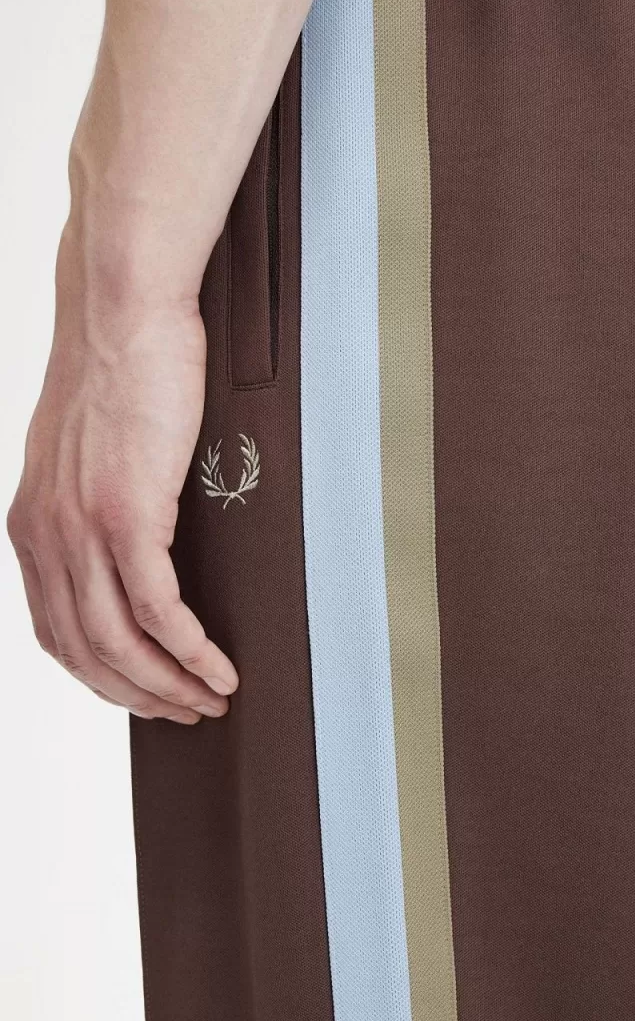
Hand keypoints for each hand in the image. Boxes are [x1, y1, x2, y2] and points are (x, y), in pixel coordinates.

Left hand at [7, 228, 238, 723]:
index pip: (55, 630)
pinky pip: (160, 613)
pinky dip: (191, 652)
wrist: (122, 309)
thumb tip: (129, 532)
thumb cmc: (119, 366)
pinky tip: (218, 668)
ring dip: (169, 685)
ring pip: (121, 646)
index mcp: (30, 524)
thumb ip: (90, 498)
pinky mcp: (127, 517)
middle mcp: (45, 537)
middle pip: (86, 653)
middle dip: (138, 695)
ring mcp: (82, 530)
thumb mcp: (85, 447)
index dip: (101, 676)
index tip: (143, 691)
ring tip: (210, 699)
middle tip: (185, 711)